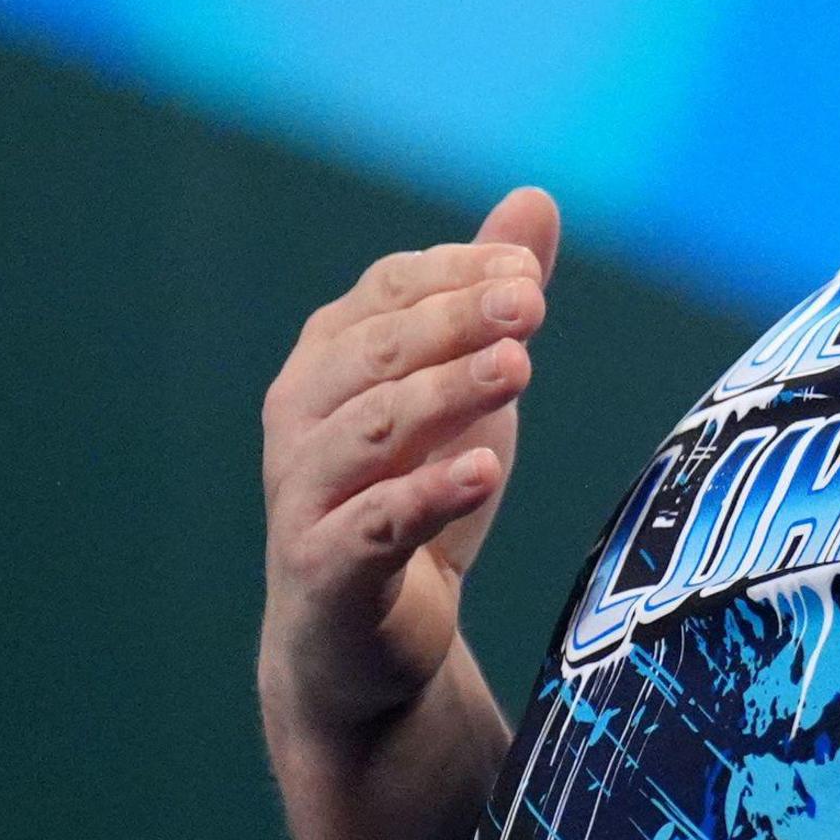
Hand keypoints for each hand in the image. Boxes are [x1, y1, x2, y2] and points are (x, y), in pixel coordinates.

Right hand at [259, 189, 556, 742]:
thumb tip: (536, 198)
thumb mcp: (467, 390)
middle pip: (376, 353)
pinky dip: (426, 496)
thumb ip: (491, 299)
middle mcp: (303, 418)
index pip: (385, 291)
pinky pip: (370, 526)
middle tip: (532, 306)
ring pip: (369, 431)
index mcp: (330, 359)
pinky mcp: (323, 572)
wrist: (367, 640)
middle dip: (454, 322)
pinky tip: (484, 472)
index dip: (453, 273)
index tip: (529, 270)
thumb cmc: (412, 493)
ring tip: (519, 369)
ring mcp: (305, 495)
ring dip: (445, 395)